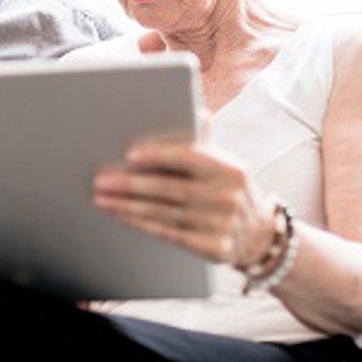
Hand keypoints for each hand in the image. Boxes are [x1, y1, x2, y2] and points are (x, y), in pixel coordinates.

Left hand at [93, 135, 275, 268]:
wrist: (260, 236)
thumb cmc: (228, 191)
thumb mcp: (225, 166)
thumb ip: (204, 144)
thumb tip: (199, 112)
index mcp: (231, 169)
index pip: (190, 157)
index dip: (159, 155)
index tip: (129, 154)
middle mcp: (228, 197)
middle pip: (170, 188)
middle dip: (131, 184)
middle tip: (101, 180)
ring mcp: (222, 225)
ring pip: (164, 212)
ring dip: (128, 205)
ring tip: (102, 198)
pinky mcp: (214, 248)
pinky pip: (169, 234)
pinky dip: (141, 224)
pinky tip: (121, 216)